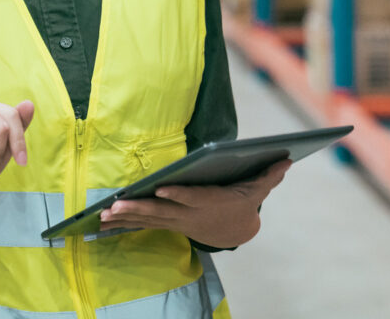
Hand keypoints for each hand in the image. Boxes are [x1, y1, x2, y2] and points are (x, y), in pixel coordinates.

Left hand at [98, 159, 290, 247]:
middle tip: (115, 206)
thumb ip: (268, 175)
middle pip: (161, 211)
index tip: (163, 189)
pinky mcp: (166, 221)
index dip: (178, 195)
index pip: (192, 198)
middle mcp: (188, 213)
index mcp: (208, 202)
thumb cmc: (241, 203)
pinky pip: (142, 223)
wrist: (233, 230)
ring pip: (147, 218)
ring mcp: (175, 219)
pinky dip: (123, 223)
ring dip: (125, 217)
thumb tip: (287, 159)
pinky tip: (103, 222)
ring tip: (103, 214)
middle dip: (137, 209)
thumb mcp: (256, 190)